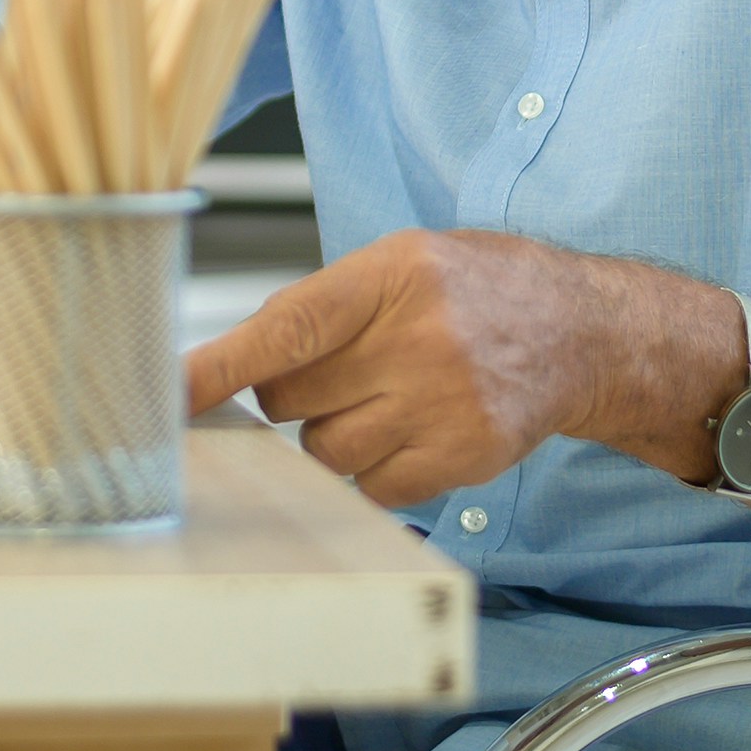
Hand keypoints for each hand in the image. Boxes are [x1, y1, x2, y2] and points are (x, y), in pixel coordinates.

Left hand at [184, 229, 683, 507]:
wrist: (582, 331)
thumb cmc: (479, 290)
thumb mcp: (404, 262)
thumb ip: (322, 304)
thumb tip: (235, 362)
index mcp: (393, 274)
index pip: (286, 328)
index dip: (218, 367)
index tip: (168, 395)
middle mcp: (419, 339)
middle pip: (290, 401)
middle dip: (295, 394)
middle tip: (345, 371)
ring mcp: (444, 403)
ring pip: (324, 451)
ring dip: (334, 435)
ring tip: (385, 400)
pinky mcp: (464, 456)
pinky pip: (373, 488)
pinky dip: (377, 470)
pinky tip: (413, 432)